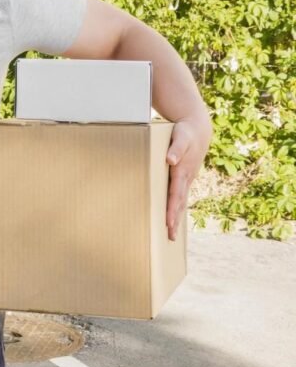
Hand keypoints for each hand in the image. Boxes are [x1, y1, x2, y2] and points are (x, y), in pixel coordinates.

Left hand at [165, 117, 212, 240]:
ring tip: (172, 233)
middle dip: (175, 220)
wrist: (197, 128)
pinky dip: (177, 207)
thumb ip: (175, 148)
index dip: (171, 209)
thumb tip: (170, 160)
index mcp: (183, 172)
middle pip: (179, 203)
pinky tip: (173, 214)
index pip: (175, 195)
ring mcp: (187, 179)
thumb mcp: (180, 136)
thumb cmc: (186, 132)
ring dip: (176, 216)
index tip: (168, 223)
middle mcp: (186, 178)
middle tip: (170, 238)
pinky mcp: (185, 177)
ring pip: (180, 201)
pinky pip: (180, 195)